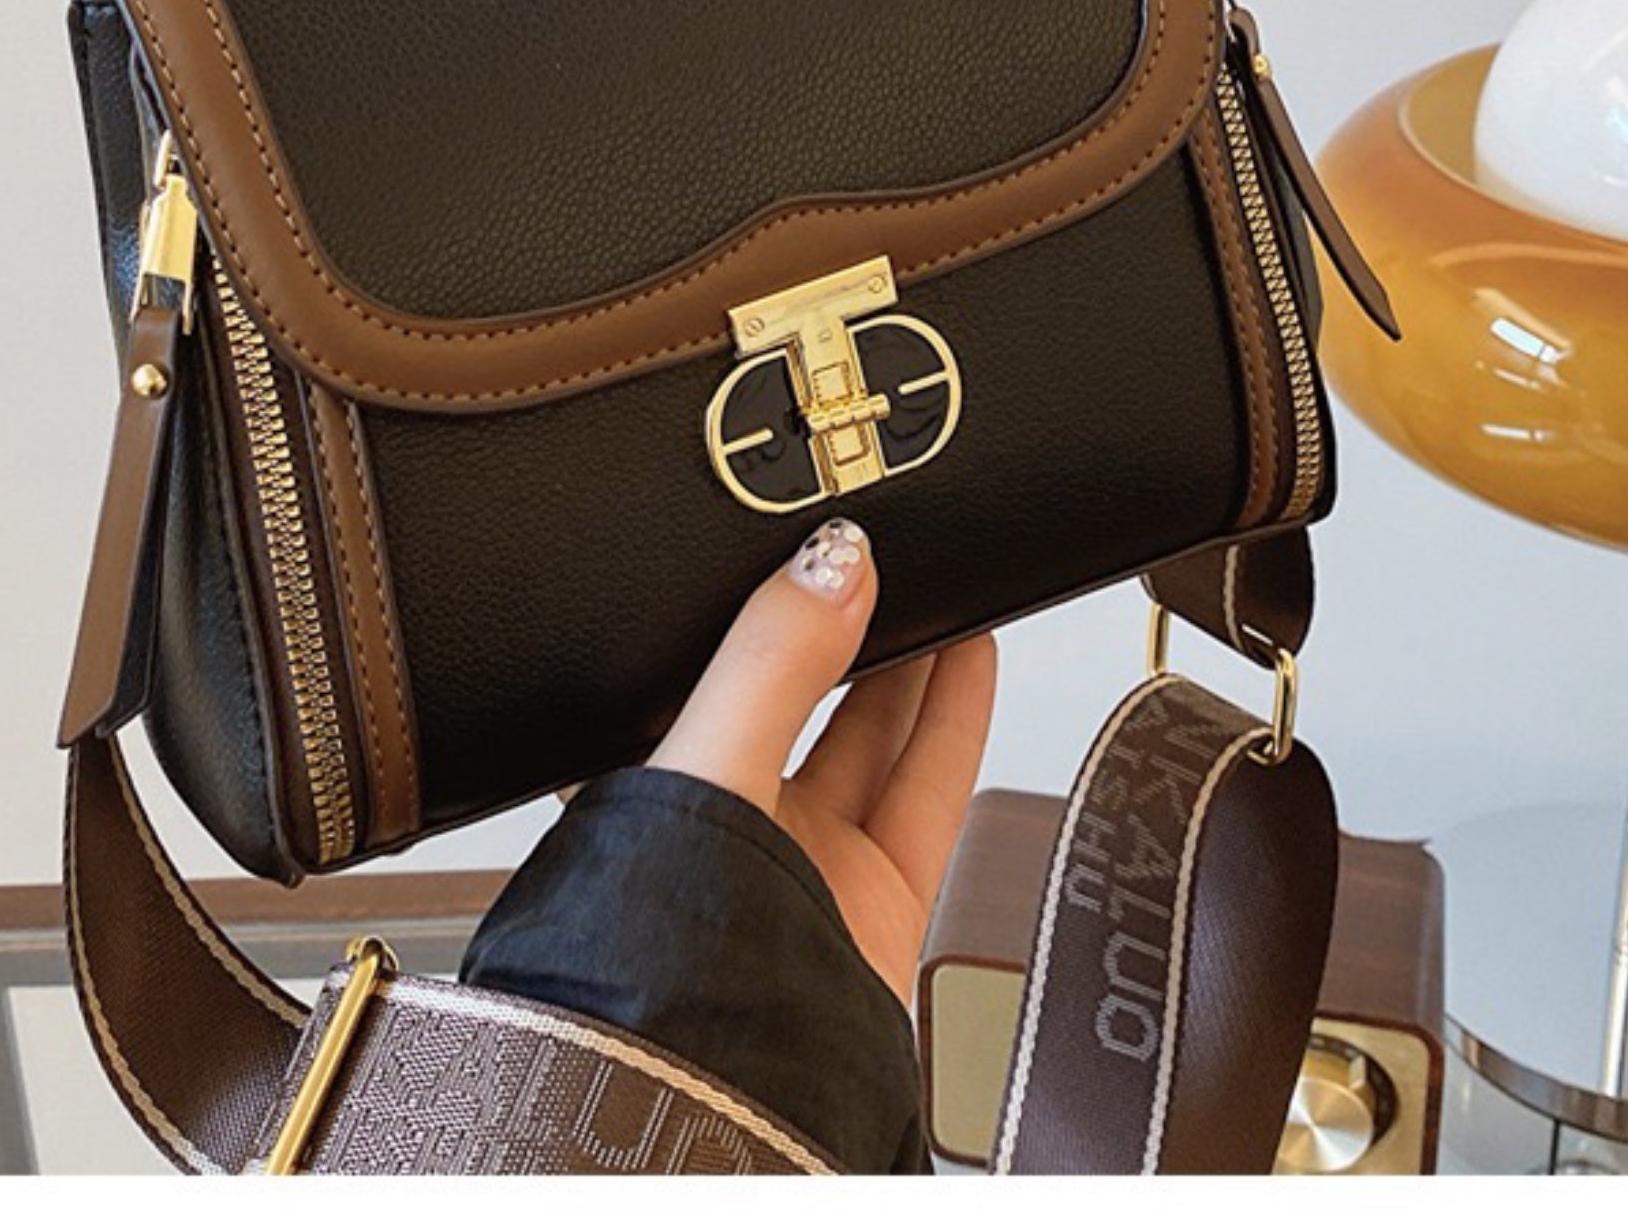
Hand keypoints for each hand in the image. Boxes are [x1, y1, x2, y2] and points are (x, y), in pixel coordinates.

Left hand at [647, 518, 996, 1003]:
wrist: (721, 1092)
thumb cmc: (662, 947)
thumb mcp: (707, 760)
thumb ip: (770, 659)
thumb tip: (832, 559)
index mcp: (655, 778)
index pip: (716, 663)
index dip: (765, 600)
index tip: (811, 536)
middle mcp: (727, 817)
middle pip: (802, 689)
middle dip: (847, 618)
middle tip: (889, 545)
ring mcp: (806, 859)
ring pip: (870, 730)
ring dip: (910, 653)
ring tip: (942, 574)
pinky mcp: (876, 898)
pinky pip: (928, 785)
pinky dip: (956, 714)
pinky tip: (972, 652)